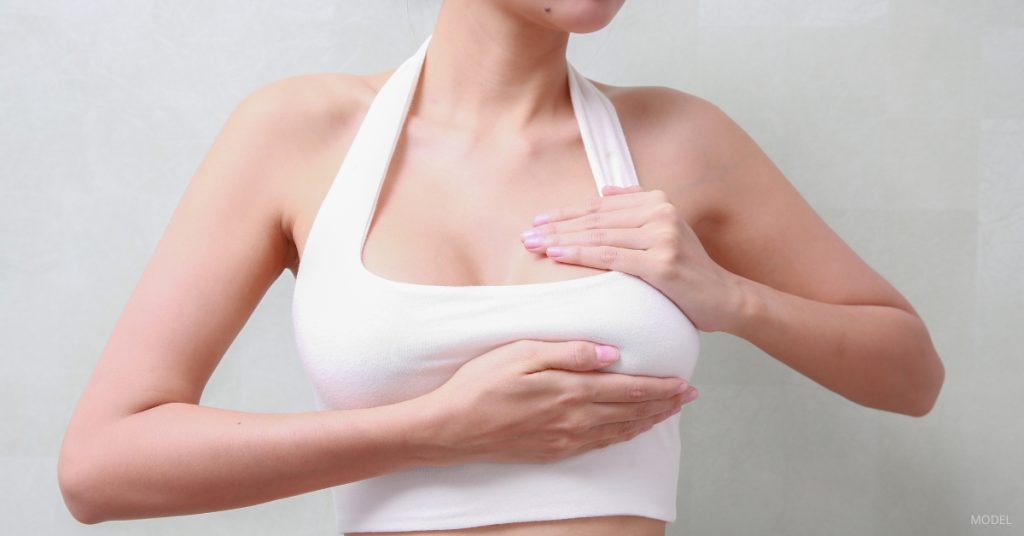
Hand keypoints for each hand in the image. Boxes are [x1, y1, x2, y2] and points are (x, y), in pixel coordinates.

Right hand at [417, 339, 697, 466]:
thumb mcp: (523, 352)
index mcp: (571, 391)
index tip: (685, 382)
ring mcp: (566, 439)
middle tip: (689, 397)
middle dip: (664, 404)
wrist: (452, 428)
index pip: (629, 389)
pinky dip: (624, 436)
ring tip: (669, 412)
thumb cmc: (482, 383)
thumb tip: (611, 353)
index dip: (661, 387)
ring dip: (649, 421)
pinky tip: (630, 430)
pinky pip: (601, 444)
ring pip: (620, 431)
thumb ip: (570, 352)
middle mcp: (575, 419)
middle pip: (632, 412)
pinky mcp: (554, 451)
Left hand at [520, 184, 742, 332]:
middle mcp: (660, 213)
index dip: (566, 214)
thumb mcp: (666, 231)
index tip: (538, 221)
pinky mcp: (662, 263)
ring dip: (561, 239)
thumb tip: (606, 189)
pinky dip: (580, 255)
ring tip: (534, 244)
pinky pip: (611, 256)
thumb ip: (638, 207)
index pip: (600, 207)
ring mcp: (662, 237)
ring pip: (598, 236)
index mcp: (657, 202)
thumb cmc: (689, 270)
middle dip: (557, 227)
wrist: (725, 298)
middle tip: (527, 234)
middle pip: (595, 219)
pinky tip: (557, 254)